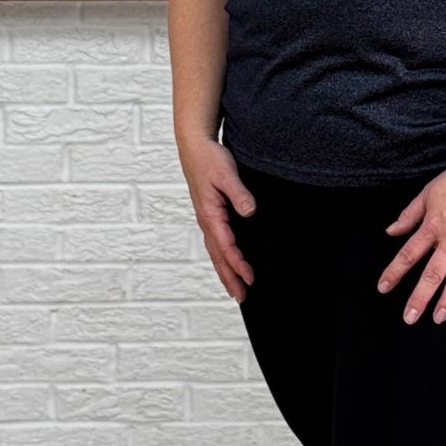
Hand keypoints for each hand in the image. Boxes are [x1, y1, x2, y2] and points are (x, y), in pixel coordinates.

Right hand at [180, 136, 256, 299]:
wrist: (194, 147)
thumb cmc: (210, 159)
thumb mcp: (227, 173)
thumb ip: (239, 193)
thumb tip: (249, 212)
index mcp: (210, 214)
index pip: (226, 246)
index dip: (238, 264)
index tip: (251, 278)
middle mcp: (206, 221)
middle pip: (218, 256)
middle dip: (229, 278)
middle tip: (242, 298)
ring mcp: (206, 220)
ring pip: (215, 253)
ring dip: (225, 272)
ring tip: (235, 291)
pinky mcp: (209, 215)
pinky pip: (215, 243)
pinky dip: (221, 258)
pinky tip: (228, 265)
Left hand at [379, 154, 445, 325]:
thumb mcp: (427, 193)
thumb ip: (409, 215)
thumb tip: (390, 231)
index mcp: (433, 227)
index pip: (408, 254)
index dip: (394, 272)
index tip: (383, 288)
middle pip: (432, 273)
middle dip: (419, 297)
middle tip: (409, 317)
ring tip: (439, 318)